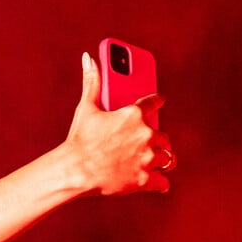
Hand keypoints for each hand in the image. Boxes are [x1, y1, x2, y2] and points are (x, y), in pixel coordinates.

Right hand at [62, 51, 171, 196]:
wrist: (74, 170)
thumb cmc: (79, 139)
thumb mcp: (86, 108)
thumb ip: (91, 83)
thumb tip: (87, 58)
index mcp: (133, 114)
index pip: (154, 102)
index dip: (158, 101)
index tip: (161, 101)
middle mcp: (145, 135)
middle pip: (163, 136)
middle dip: (158, 140)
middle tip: (151, 144)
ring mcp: (146, 158)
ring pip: (166, 158)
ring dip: (162, 160)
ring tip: (157, 163)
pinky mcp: (143, 179)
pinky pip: (162, 182)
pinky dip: (160, 183)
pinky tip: (158, 183)